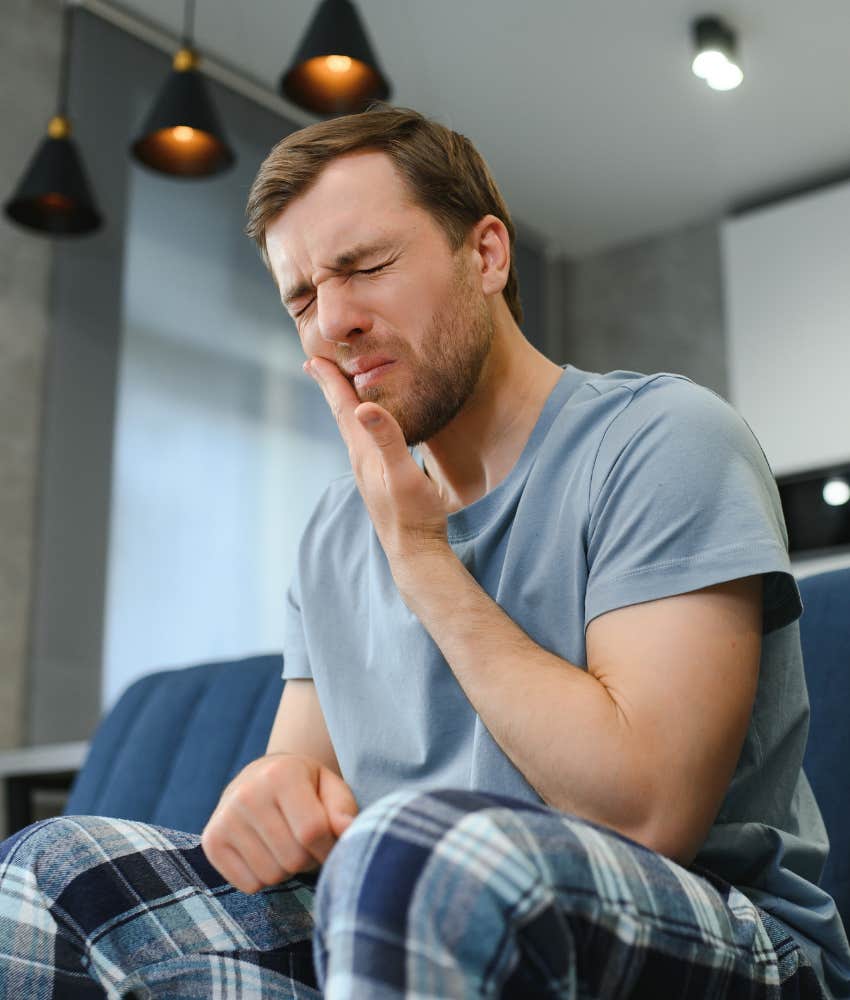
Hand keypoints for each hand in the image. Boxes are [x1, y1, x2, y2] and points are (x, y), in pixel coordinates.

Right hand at [201, 753, 357, 893]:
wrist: (261, 777)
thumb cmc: (305, 786)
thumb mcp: (330, 786)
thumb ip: (343, 809)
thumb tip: (348, 831)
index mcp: (281, 774)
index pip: (312, 831)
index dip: (329, 847)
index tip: (332, 844)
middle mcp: (247, 793)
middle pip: (292, 857)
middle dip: (309, 859)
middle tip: (307, 843)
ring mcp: (224, 818)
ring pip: (271, 875)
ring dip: (287, 870)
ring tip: (286, 845)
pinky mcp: (211, 842)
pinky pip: (249, 885)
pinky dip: (263, 877)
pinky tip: (265, 852)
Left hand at [305, 356, 450, 566]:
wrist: (415, 551)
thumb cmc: (414, 515)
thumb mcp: (403, 474)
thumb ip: (387, 439)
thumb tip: (362, 407)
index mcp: (363, 453)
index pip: (343, 409)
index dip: (330, 382)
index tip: (313, 359)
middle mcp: (360, 460)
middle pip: (341, 415)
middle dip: (329, 388)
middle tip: (314, 365)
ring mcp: (368, 471)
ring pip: (350, 429)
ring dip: (342, 404)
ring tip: (337, 388)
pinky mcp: (378, 480)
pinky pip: (363, 441)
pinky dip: (359, 423)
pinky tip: (366, 426)